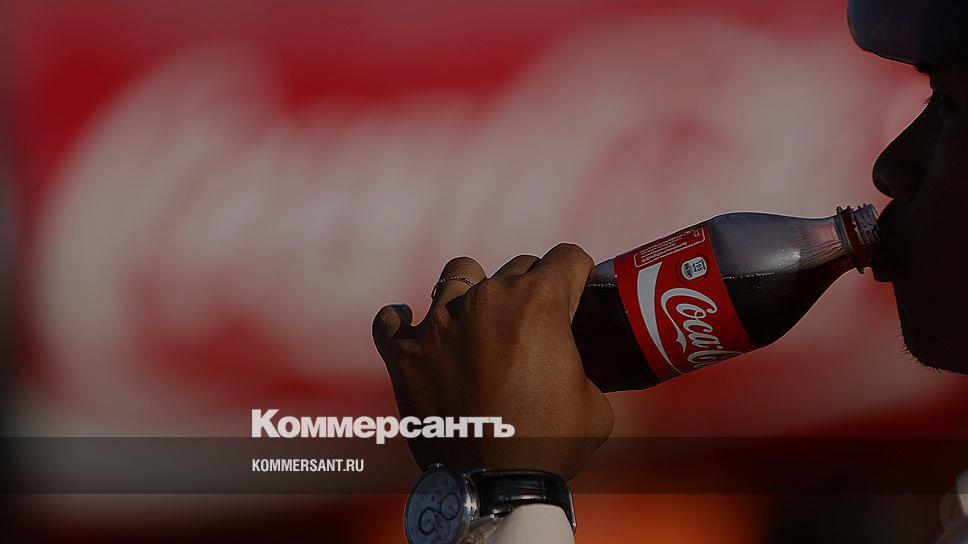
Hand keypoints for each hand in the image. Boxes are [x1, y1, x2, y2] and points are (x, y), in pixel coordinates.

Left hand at [373, 244, 613, 479]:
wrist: (494, 485)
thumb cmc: (551, 444)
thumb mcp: (594, 400)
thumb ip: (585, 364)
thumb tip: (576, 364)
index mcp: (538, 302)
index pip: (567, 257)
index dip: (579, 275)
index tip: (577, 293)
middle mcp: (486, 299)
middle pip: (518, 266)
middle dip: (532, 289)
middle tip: (535, 325)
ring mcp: (439, 323)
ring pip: (458, 273)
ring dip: (473, 290)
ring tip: (477, 318)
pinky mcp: (404, 353)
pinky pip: (391, 320)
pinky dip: (401, 323)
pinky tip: (412, 331)